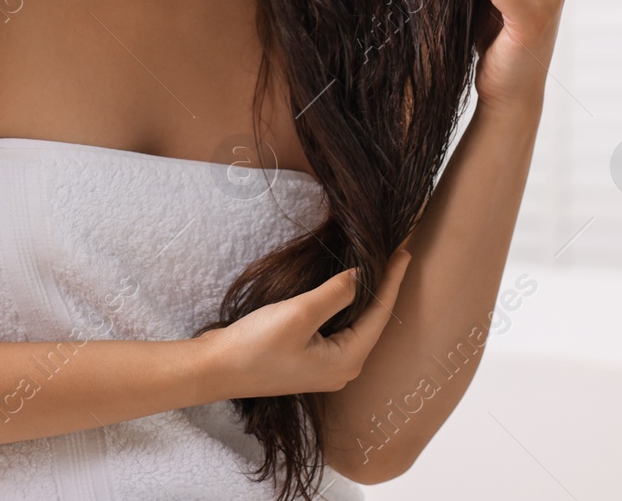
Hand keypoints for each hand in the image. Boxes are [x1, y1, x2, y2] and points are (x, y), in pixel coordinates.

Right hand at [198, 247, 411, 399]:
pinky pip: (336, 328)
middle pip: (371, 320)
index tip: (405, 252)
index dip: (392, 281)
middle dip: (382, 287)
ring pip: (353, 324)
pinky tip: (342, 288)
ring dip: (362, 295)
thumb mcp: (298, 314)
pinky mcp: (308, 359)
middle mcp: (342, 367)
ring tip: (374, 266)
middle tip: (394, 254)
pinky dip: (342, 305)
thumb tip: (360, 276)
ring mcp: (324, 365)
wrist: (215, 370)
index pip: (380, 314)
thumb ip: (334, 294)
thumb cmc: (255, 346)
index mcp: (347, 361)